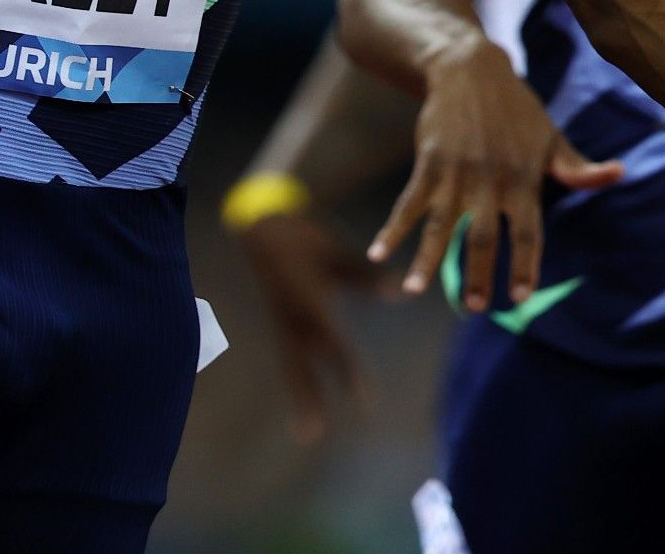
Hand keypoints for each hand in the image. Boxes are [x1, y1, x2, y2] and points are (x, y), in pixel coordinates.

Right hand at [236, 211, 382, 441]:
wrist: (262, 230)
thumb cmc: (305, 239)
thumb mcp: (337, 253)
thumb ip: (367, 276)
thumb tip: (403, 291)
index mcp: (307, 301)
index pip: (332, 344)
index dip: (348, 373)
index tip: (362, 399)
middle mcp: (292, 319)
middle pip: (302, 366)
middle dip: (309, 399)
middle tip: (313, 434)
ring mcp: (282, 324)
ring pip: (291, 368)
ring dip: (300, 399)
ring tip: (307, 434)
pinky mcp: (279, 325)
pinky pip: (288, 360)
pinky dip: (296, 383)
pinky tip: (304, 404)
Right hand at [367, 37, 624, 313]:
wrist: (469, 69)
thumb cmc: (516, 108)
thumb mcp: (551, 136)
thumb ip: (577, 167)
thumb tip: (619, 174)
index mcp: (524, 180)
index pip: (529, 232)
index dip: (525, 265)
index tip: (521, 298)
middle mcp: (490, 181)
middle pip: (484, 237)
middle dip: (478, 274)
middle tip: (474, 307)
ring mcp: (455, 173)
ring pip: (442, 226)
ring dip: (428, 260)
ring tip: (414, 291)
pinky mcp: (428, 163)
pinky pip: (408, 203)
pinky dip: (393, 230)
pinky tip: (379, 253)